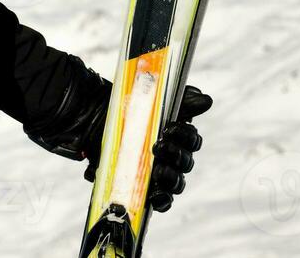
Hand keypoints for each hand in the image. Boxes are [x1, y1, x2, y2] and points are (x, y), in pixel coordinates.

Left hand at [85, 85, 212, 212]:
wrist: (93, 119)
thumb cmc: (126, 109)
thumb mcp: (152, 98)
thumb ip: (180, 99)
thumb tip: (205, 100)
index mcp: (176, 135)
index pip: (192, 141)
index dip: (186, 136)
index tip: (170, 128)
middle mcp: (170, 156)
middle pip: (186, 163)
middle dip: (176, 156)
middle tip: (158, 147)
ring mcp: (158, 174)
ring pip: (177, 183)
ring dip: (171, 178)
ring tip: (157, 171)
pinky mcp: (143, 188)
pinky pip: (162, 201)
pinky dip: (162, 201)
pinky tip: (155, 196)